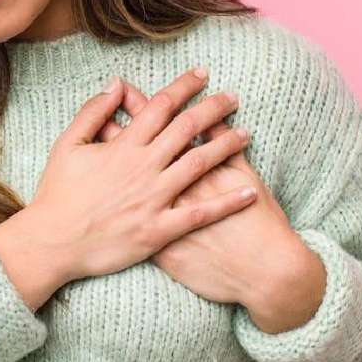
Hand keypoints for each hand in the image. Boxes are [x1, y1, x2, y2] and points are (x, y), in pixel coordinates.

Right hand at [25, 70, 260, 285]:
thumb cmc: (57, 193)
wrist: (52, 243)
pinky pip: (200, 214)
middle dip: (213, 109)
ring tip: (246, 133)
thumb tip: (116, 83)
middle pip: (187, 129)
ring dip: (225, 146)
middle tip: (233, 97)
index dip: (184, 86)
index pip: (161, 105)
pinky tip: (249, 192)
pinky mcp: (159, 231)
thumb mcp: (67, 144)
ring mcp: (154, 199)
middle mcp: (144, 167)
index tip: (202, 74)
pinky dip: (227, 203)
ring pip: (198, 165)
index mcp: (124, 145)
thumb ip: (93, 112)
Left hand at [97, 75, 316, 317]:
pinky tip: (109, 193)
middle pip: (134, 147)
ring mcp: (161, 215)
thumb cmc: (259, 222)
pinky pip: (129, 217)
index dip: (139, 104)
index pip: (157, 124)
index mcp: (189, 166)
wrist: (263, 271)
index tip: (125, 89)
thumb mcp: (245, 173)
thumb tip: (211, 116)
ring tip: (97, 141)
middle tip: (100, 107)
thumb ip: (223, 143)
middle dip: (117, 126)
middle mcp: (169, 186)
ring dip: (111, 160)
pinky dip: (119, 204)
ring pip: (126, 180)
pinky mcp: (158, 243)